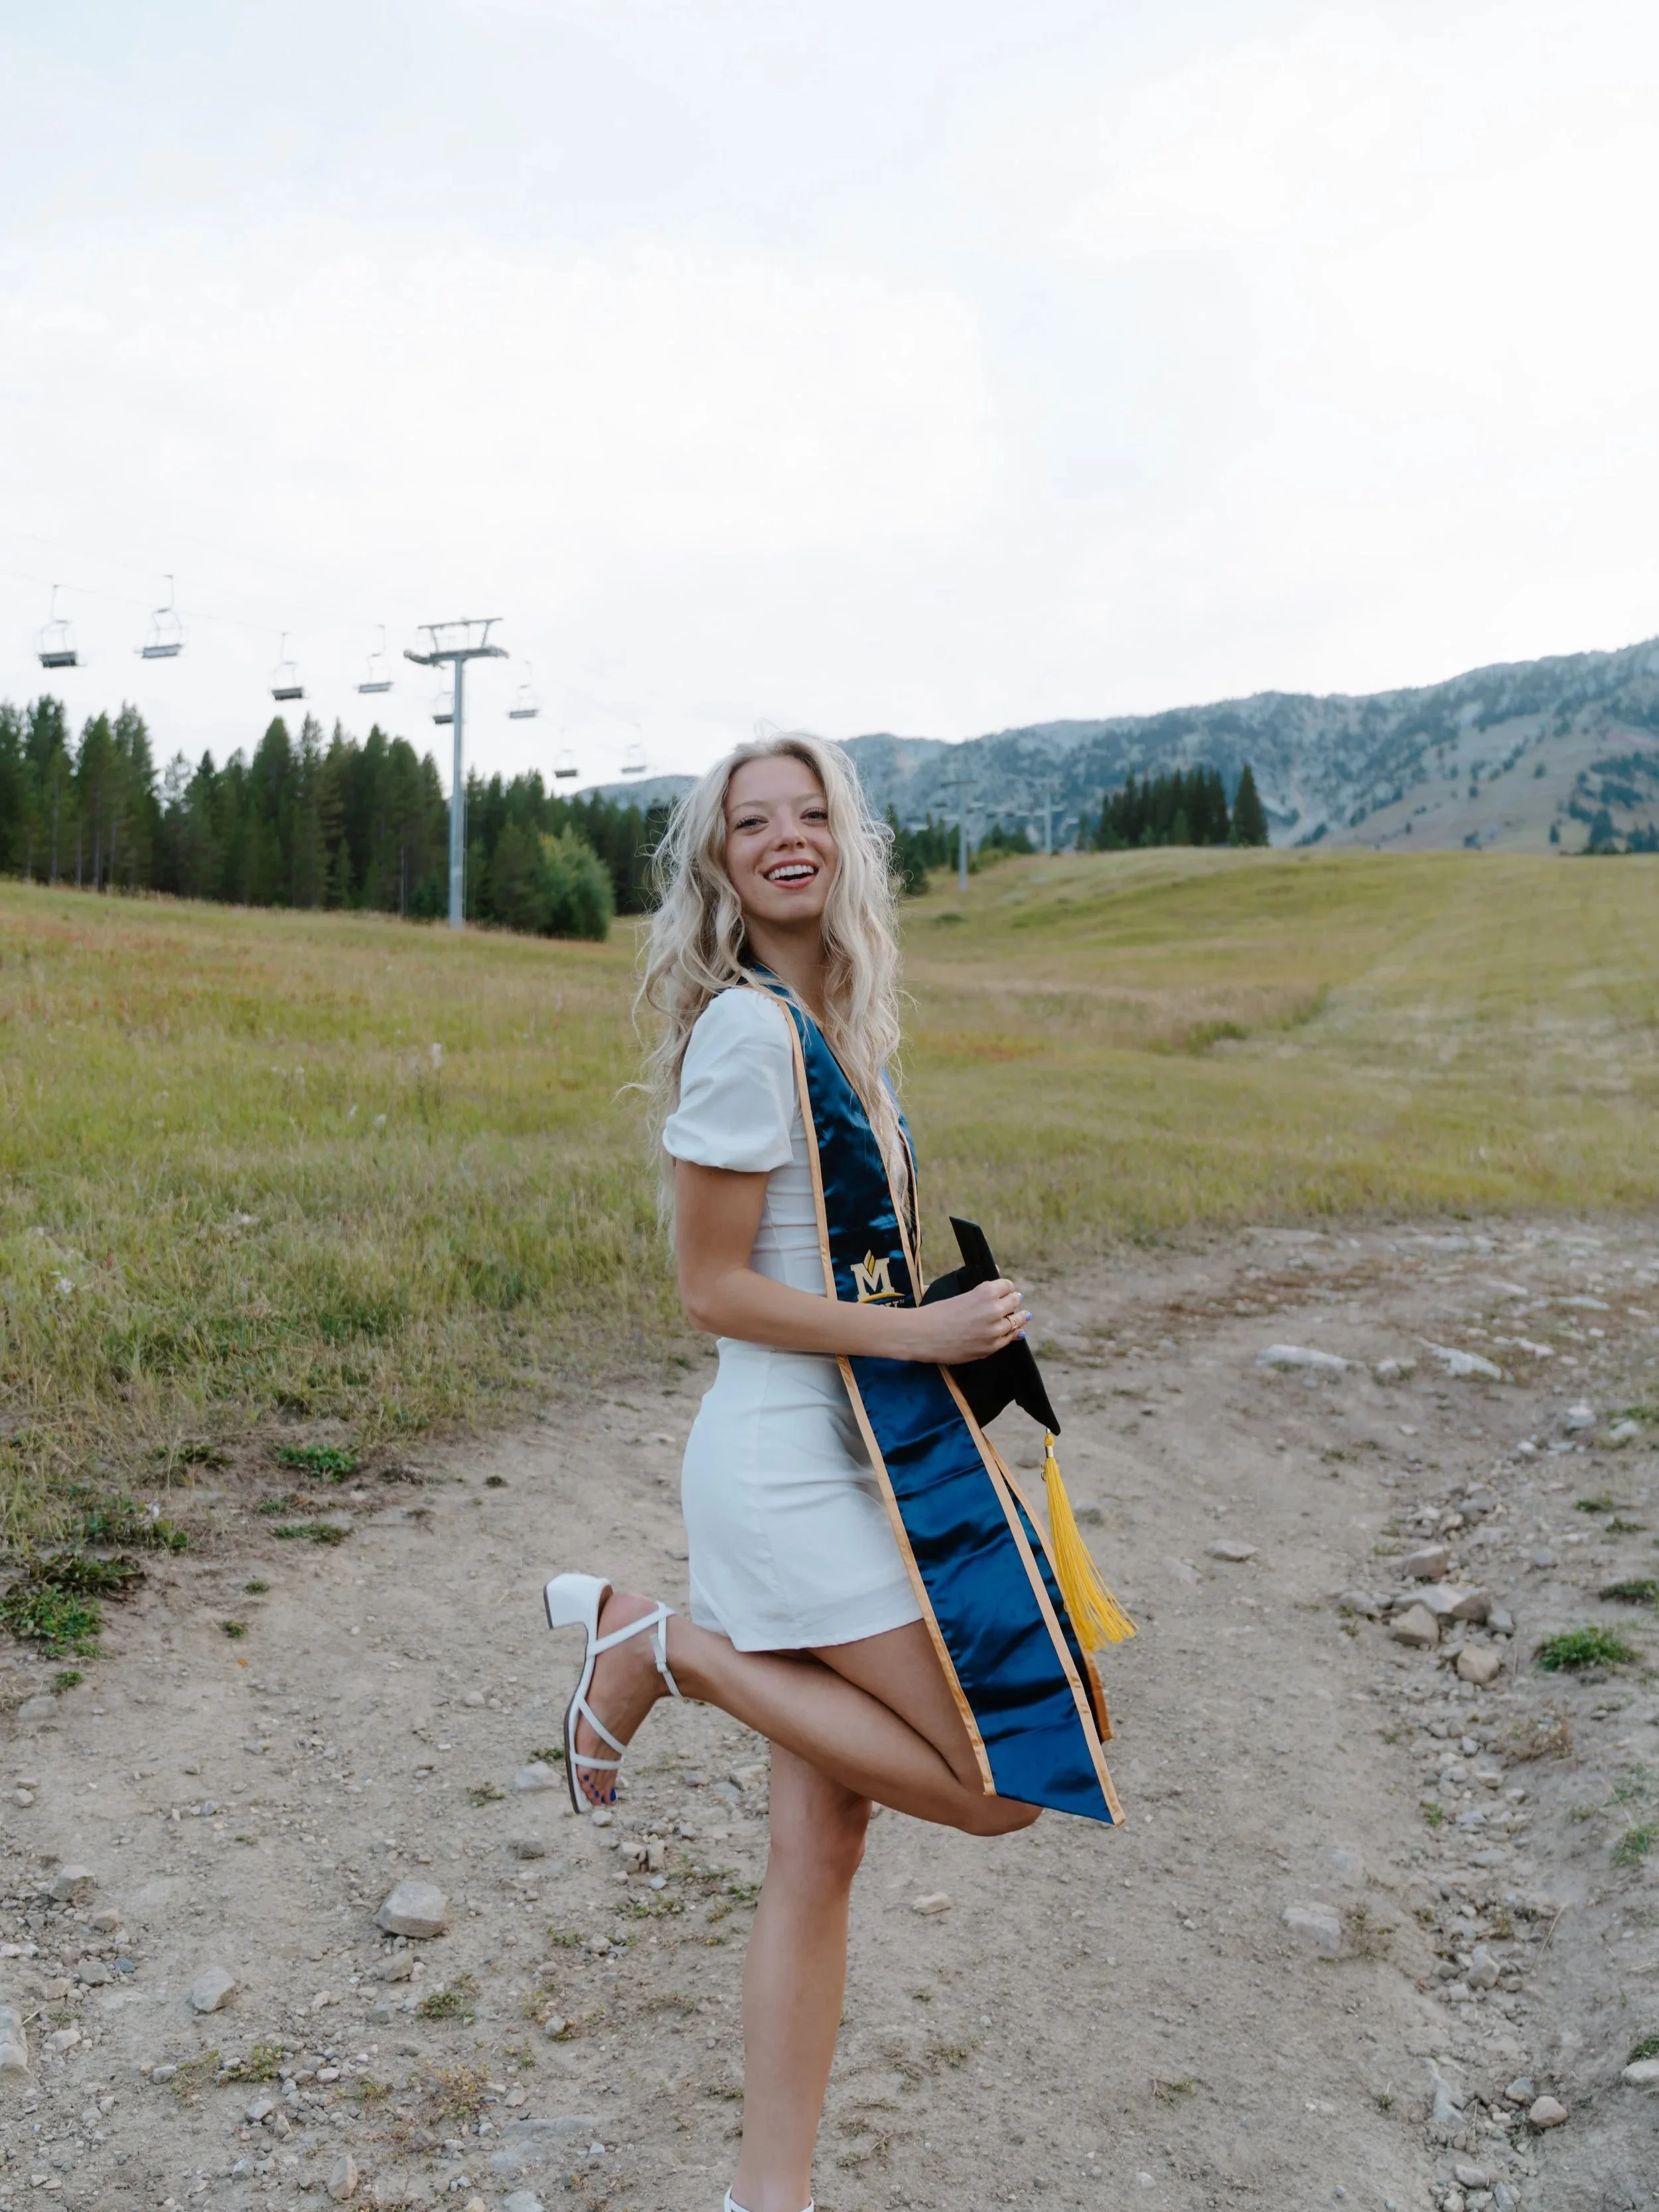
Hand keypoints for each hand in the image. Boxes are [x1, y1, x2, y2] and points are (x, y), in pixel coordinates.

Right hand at [907, 1277, 1030, 1364]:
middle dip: (1013, 1301)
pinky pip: (1009, 1339)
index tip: (1007, 1290)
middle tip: (1014, 1302)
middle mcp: (994, 1310)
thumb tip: (996, 1279)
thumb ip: (981, 1291)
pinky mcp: (990, 1348)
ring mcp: (994, 1331)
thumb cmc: (936, 1312)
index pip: (1008, 1286)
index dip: (1006, 1288)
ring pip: (1016, 1322)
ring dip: (1018, 1319)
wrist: (922, 1335)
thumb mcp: (960, 1294)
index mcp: (985, 1292)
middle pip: (1015, 1302)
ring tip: (1024, 1317)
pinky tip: (1014, 1333)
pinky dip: (1012, 1334)